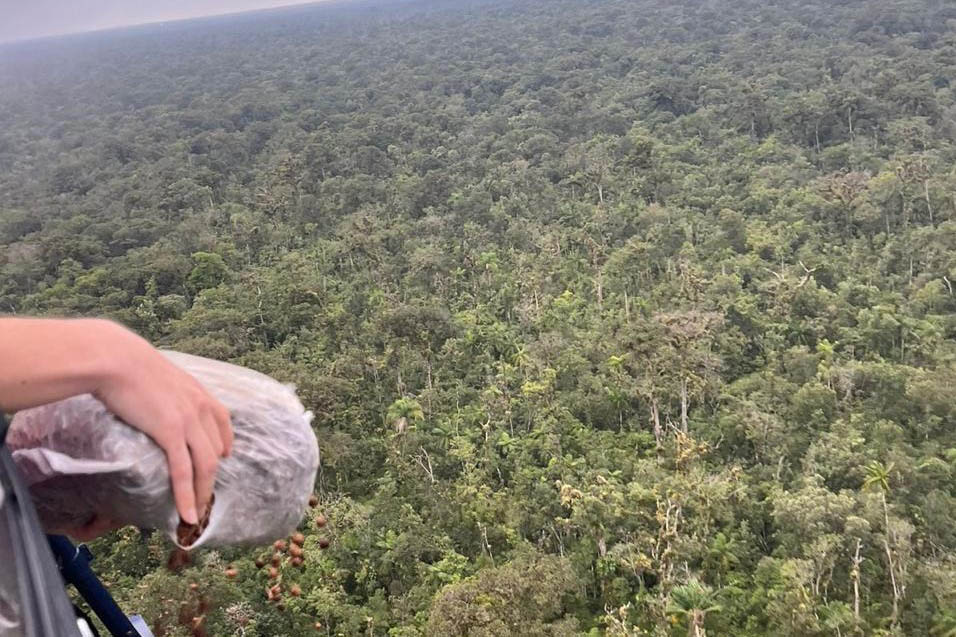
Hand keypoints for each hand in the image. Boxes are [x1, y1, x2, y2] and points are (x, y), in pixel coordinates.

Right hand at [92, 323, 232, 524]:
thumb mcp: (158, 375)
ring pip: (205, 466)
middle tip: (204, 495)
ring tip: (197, 513)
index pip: (223, 422)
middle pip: (215, 451)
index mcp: (199, 393)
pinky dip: (187, 496)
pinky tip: (188, 514)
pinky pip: (183, 471)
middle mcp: (201, 408)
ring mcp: (189, 422)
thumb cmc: (127, 363)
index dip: (224, 443)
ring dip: (202, 493)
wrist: (116, 358)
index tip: (223, 457)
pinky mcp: (171, 433)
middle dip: (211, 476)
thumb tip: (153, 398)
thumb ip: (165, 390)